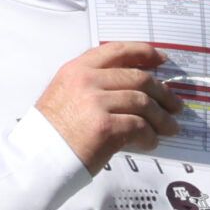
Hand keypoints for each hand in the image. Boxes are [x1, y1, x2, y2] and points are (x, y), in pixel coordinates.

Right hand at [35, 42, 183, 171]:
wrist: (35, 159)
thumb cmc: (49, 133)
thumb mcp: (63, 94)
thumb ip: (91, 84)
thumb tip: (131, 89)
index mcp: (77, 69)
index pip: (117, 51)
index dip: (144, 52)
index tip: (161, 60)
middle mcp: (87, 81)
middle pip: (138, 78)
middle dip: (162, 92)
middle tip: (174, 104)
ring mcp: (96, 103)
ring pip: (144, 103)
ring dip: (161, 117)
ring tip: (169, 128)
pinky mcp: (105, 127)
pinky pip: (139, 127)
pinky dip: (150, 136)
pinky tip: (151, 142)